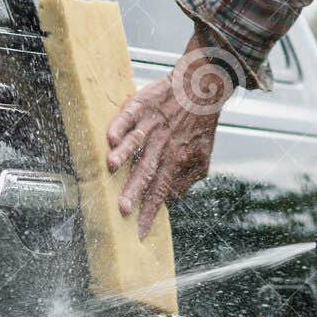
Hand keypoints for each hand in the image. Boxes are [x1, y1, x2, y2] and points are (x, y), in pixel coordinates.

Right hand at [105, 27, 239, 237]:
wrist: (205, 84)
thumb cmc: (200, 124)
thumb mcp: (202, 157)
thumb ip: (186, 179)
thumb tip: (169, 198)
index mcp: (177, 158)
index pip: (162, 191)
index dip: (150, 212)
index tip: (138, 232)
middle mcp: (164, 143)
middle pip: (147, 170)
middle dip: (134, 190)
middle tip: (122, 208)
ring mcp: (153, 122)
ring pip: (137, 141)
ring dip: (124, 155)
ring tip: (111, 167)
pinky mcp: (144, 103)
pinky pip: (130, 114)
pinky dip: (120, 124)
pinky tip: (111, 136)